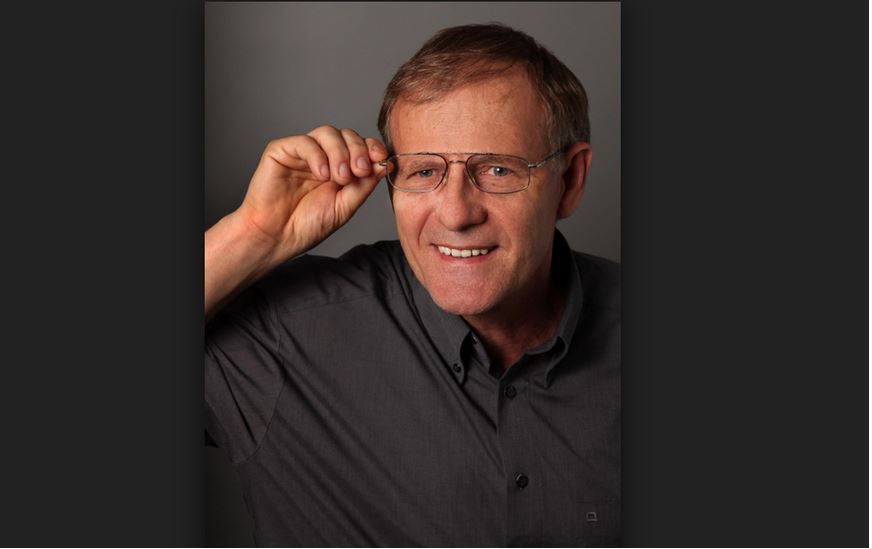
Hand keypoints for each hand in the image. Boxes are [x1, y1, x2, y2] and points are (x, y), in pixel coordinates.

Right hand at [236, 126, 387, 262]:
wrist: (277, 237)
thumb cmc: (307, 225)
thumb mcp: (345, 206)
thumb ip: (364, 184)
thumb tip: (385, 164)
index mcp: (338, 168)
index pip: (359, 145)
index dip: (372, 147)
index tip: (380, 158)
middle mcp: (322, 157)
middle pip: (346, 135)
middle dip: (358, 150)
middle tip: (359, 172)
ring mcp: (302, 153)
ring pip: (327, 133)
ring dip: (340, 152)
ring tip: (340, 177)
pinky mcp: (281, 151)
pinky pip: (305, 142)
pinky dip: (318, 156)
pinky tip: (321, 175)